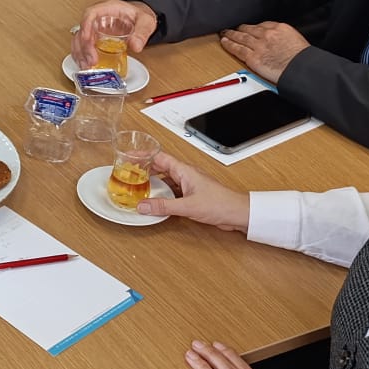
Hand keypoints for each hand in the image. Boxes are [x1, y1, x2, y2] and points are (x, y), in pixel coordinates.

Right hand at [76, 0, 157, 66]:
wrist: (138, 18)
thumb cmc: (138, 16)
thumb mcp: (146, 21)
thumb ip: (142, 33)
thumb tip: (135, 45)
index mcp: (107, 9)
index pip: (90, 14)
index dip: (86, 27)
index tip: (86, 40)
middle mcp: (97, 18)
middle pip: (82, 29)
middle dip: (83, 47)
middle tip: (91, 61)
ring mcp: (94, 28)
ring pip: (79, 39)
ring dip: (80, 53)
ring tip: (86, 66)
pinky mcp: (94, 38)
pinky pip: (82, 46)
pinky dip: (82, 56)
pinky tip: (85, 65)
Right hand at [135, 152, 249, 228]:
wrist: (238, 213)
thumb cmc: (220, 203)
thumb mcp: (187, 206)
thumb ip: (164, 206)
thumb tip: (144, 206)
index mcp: (184, 170)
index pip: (159, 157)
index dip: (144, 155)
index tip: (130, 155)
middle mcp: (186, 174)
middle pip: (160, 167)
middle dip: (145, 168)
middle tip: (129, 172)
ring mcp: (189, 184)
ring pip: (166, 179)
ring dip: (153, 182)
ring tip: (139, 186)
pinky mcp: (192, 195)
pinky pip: (172, 190)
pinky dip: (162, 193)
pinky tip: (157, 200)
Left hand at [219, 21, 308, 81]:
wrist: (301, 68)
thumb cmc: (302, 58)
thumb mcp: (297, 40)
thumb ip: (285, 38)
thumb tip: (280, 41)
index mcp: (280, 28)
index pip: (263, 24)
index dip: (254, 27)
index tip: (250, 28)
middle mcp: (267, 34)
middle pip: (250, 29)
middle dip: (240, 28)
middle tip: (234, 28)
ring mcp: (259, 45)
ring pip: (241, 37)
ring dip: (231, 34)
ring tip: (225, 33)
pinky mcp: (253, 57)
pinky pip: (238, 49)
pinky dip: (229, 45)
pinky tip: (225, 42)